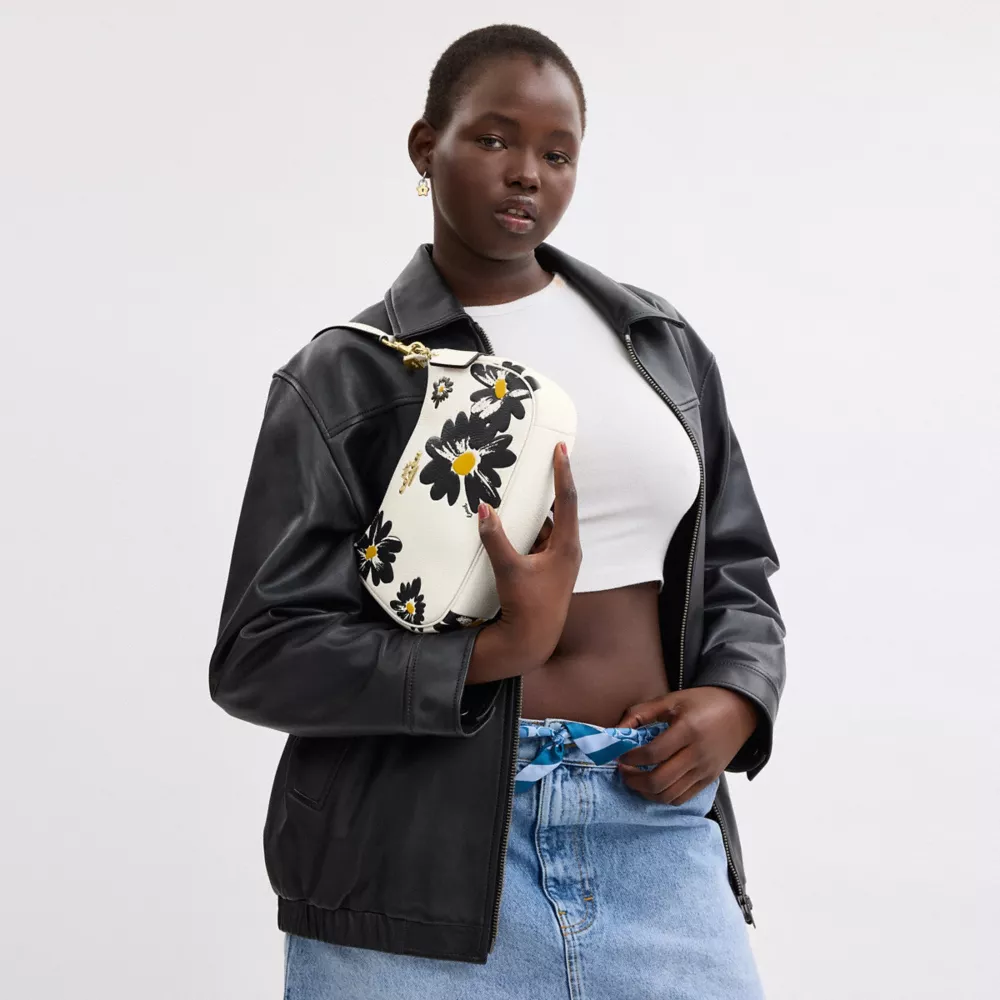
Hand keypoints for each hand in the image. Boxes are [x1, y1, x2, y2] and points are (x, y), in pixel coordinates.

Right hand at [466, 443, 580, 683]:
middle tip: (536, 462)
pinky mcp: (547, 570)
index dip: (563, 472)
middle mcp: (567, 550)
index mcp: (567, 546)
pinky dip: (525, 529)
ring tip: (516, 489)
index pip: (567, 499)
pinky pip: (537, 540)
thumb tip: (484, 508)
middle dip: (546, 487)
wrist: (532, 641)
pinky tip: (508, 522)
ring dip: (532, 511)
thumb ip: (495, 538)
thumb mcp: (508, 569)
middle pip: (559, 509)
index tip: (560, 449)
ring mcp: (558, 561)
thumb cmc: (527, 606)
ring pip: (546, 526)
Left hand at [615, 688, 758, 803]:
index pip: (653, 753)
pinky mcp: (709, 780)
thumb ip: (641, 713)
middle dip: (634, 780)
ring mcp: (705, 770)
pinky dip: (663, 796)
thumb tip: (615, 730)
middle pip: (659, 780)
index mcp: (687, 730)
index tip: (619, 755)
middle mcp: (698, 754)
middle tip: (623, 771)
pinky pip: (682, 798)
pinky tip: (653, 784)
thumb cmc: (702, 702)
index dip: (631, 758)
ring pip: (669, 795)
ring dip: (646, 792)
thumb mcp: (671, 700)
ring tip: (635, 779)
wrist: (739, 712)